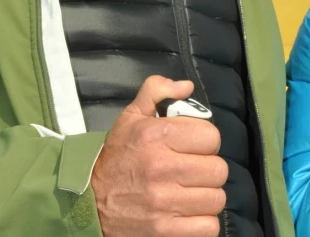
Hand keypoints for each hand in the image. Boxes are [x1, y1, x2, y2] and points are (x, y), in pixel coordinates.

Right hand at [91, 75, 226, 236]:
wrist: (91, 201)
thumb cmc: (117, 156)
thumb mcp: (131, 116)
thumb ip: (157, 91)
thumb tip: (186, 86)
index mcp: (156, 136)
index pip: (211, 136)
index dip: (205, 139)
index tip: (193, 144)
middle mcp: (162, 168)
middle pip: (218, 169)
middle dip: (208, 167)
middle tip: (192, 168)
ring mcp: (165, 203)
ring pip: (216, 199)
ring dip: (206, 195)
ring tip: (189, 190)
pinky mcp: (166, 231)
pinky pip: (208, 227)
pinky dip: (202, 221)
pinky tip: (187, 211)